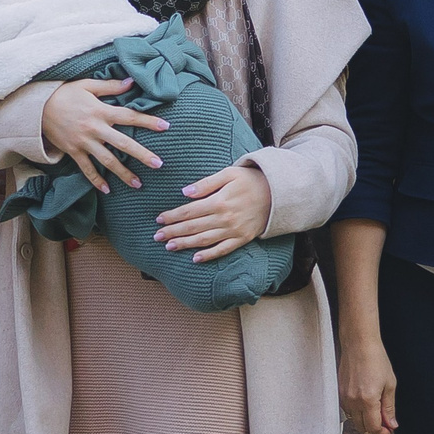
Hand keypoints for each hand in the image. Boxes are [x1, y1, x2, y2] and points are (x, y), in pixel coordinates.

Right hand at [40, 78, 167, 194]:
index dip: (148, 121)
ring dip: (123, 174)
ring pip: (107, 161)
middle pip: (123, 143)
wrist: (36, 107)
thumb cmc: (64, 93)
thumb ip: (110, 86)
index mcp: (101, 111)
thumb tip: (131, 82)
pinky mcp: (73, 152)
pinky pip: (86, 169)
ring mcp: (84, 142)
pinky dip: (96, 181)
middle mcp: (95, 128)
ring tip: (138, 184)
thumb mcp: (87, 85)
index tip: (166, 127)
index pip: (129, 116)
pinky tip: (107, 190)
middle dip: (142, 154)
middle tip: (158, 164)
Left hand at [154, 163, 270, 261]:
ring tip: (169, 247)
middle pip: (193, 227)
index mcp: (219, 201)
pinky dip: (209, 256)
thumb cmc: (250, 180)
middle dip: (173, 232)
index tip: (159, 220)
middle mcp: (224, 219)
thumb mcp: (228, 174)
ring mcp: (233, 231)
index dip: (172, 216)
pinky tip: (195, 259)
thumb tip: (185, 192)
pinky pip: (223, 250)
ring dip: (185, 244)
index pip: (189, 211)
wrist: (277, 193)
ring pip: (204, 240)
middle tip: (156, 236)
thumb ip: (206, 183)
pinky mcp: (242, 239)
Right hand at [337, 329, 397, 433]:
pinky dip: (356, 410)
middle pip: (362, 427)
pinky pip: (347, 409)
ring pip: (353, 419)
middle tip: (384, 421)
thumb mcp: (389, 384)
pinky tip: (364, 400)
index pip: (373, 428)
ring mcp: (344, 397)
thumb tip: (392, 424)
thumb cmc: (376, 359)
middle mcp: (353, 401)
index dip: (383, 432)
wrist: (359, 343)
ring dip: (364, 419)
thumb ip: (389, 407)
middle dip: (374, 428)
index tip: (389, 428)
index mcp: (368, 400)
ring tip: (375, 408)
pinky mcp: (339, 391)